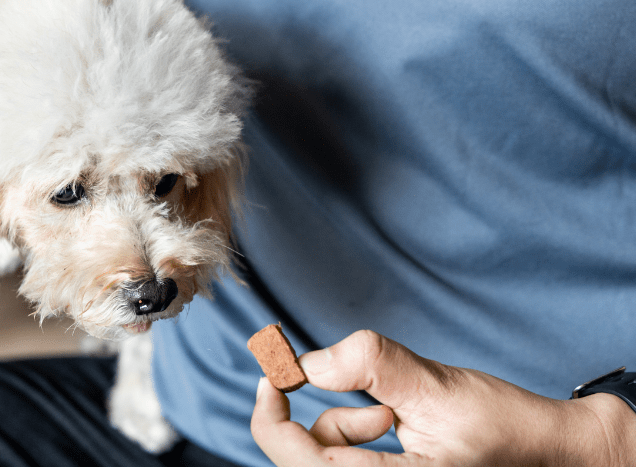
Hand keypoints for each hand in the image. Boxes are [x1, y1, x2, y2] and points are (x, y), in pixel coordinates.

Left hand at [251, 330, 635, 465]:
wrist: (547, 451)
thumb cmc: (502, 428)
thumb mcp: (437, 389)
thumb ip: (373, 367)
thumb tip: (309, 360)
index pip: (296, 461)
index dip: (270, 417)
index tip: (274, 372)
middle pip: (302, 457)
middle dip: (320, 415)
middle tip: (348, 385)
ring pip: (323, 453)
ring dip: (346, 420)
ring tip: (392, 413)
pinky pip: (343, 454)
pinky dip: (357, 427)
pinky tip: (392, 420)